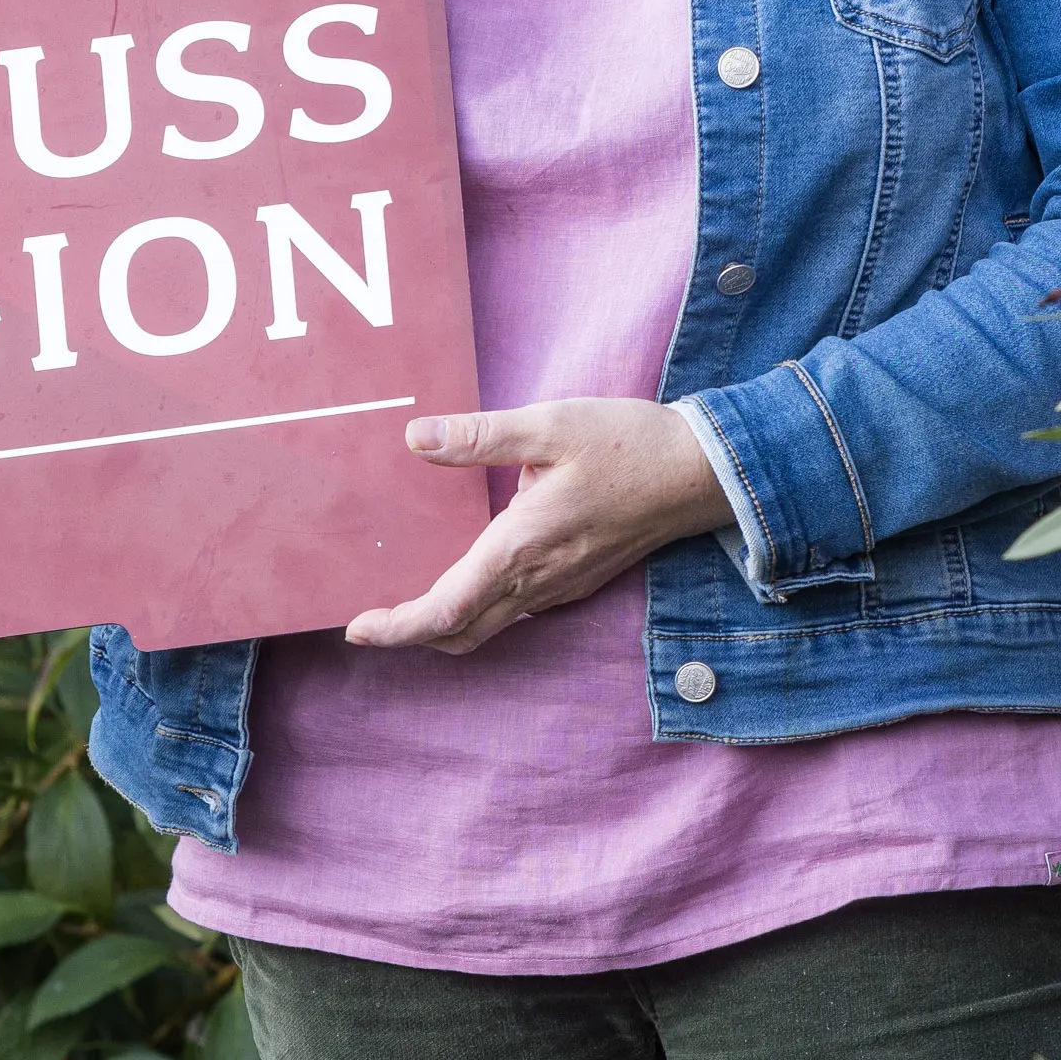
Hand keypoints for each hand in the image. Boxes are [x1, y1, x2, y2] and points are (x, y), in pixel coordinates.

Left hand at [344, 399, 733, 653]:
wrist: (703, 473)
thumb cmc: (629, 444)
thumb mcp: (551, 425)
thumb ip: (481, 436)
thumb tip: (416, 439)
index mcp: (521, 545)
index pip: (445, 609)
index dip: (397, 628)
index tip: (357, 628)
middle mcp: (538, 579)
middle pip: (459, 632)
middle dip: (409, 634)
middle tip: (368, 622)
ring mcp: (561, 586)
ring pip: (488, 626)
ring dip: (442, 625)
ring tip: (405, 602)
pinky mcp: (577, 579)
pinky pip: (515, 611)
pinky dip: (477, 609)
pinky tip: (466, 575)